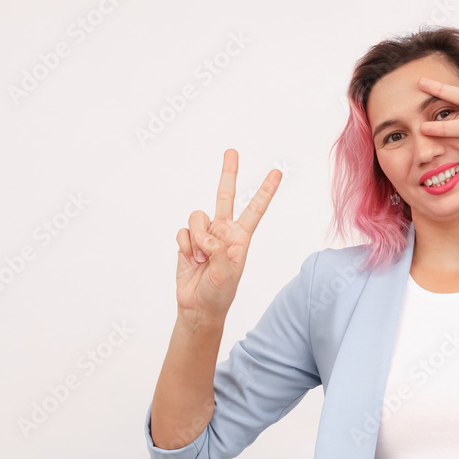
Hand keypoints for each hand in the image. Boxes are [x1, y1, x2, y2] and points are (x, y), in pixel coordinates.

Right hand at [175, 149, 281, 323]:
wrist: (198, 307)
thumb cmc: (219, 294)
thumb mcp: (228, 274)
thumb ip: (220, 250)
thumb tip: (206, 236)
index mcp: (241, 237)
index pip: (255, 209)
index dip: (265, 190)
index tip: (277, 172)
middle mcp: (223, 231)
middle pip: (225, 196)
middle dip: (228, 173)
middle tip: (232, 151)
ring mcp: (204, 235)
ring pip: (197, 217)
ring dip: (196, 238)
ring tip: (201, 258)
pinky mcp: (187, 241)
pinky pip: (182, 232)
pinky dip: (184, 245)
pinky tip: (190, 259)